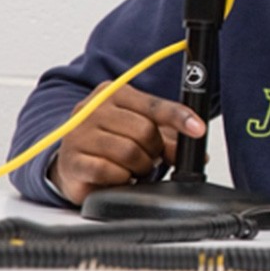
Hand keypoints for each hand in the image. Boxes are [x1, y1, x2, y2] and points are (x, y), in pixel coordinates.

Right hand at [50, 82, 204, 204]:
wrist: (73, 160)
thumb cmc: (111, 141)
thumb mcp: (142, 131)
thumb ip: (169, 137)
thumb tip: (194, 153)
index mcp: (114, 93)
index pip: (154, 105)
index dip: (180, 117)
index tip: (198, 129)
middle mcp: (92, 108)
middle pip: (145, 131)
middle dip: (155, 150)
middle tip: (150, 156)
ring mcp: (78, 134)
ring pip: (129, 152)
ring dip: (140, 166)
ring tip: (133, 167)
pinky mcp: (72, 161)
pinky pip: (109, 171)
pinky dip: (122, 177)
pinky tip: (118, 176)